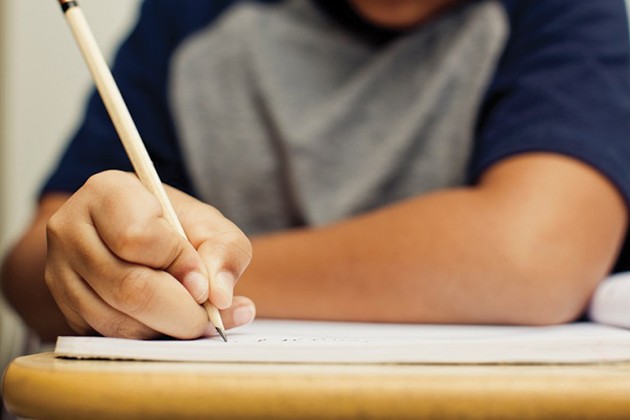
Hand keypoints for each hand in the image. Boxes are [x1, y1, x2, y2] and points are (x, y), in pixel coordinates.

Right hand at [45, 170, 254, 338]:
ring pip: (117, 321)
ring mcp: (59, 272)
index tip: (204, 282)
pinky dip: (147, 338)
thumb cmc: (179, 228)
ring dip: (165, 329)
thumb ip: (225, 252)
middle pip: (127, 287)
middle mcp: (71, 230)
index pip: (137, 238)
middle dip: (180, 312)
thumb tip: (220, 296)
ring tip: (192, 318)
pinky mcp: (65, 308)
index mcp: (107, 192)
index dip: (179, 266)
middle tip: (209, 318)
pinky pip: (108, 337)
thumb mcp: (212, 227)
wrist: (142, 239)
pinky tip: (167, 324)